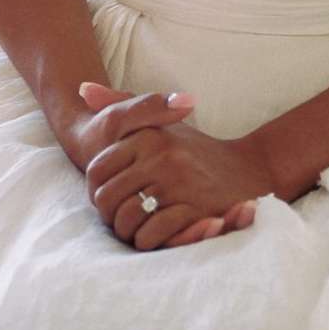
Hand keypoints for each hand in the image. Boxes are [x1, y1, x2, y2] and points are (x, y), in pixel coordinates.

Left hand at [78, 83, 271, 251]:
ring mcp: (178, 182)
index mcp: (148, 134)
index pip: (97, 169)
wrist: (245, 169)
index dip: (96, 191)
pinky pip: (153, 233)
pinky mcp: (195, 208)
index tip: (108, 199)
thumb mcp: (159, 123)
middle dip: (108, 215)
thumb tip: (82, 89)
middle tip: (118, 220)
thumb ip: (120, 104)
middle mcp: (161, 155)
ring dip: (126, 231)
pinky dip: (147, 240)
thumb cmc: (193, 149)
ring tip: (134, 229)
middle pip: (107, 197)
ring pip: (127, 217)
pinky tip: (152, 236)